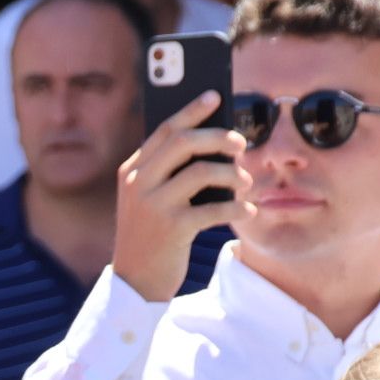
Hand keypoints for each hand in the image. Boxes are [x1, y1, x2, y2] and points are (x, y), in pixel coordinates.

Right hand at [113, 90, 253, 302]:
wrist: (135, 282)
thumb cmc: (150, 236)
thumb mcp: (148, 201)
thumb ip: (167, 173)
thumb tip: (215, 145)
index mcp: (132, 172)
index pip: (164, 130)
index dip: (191, 110)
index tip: (215, 97)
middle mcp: (139, 184)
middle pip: (184, 142)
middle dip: (219, 137)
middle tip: (241, 144)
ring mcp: (153, 206)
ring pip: (203, 171)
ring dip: (233, 174)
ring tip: (245, 183)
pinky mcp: (172, 229)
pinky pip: (214, 209)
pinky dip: (236, 208)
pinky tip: (247, 211)